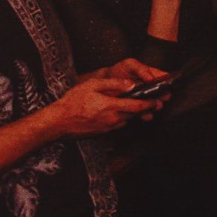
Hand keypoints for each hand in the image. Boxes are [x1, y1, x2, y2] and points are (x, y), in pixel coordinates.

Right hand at [47, 61, 168, 137]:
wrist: (58, 122)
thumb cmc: (73, 102)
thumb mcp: (92, 85)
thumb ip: (113, 84)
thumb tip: (130, 84)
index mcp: (112, 107)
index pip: (138, 106)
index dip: (150, 103)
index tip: (158, 100)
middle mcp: (113, 119)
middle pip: (135, 115)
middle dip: (146, 109)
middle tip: (156, 103)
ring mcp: (108, 128)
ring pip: (127, 120)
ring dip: (134, 114)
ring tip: (139, 106)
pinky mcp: (103, 132)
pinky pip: (118, 124)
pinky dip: (122, 118)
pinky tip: (119, 112)